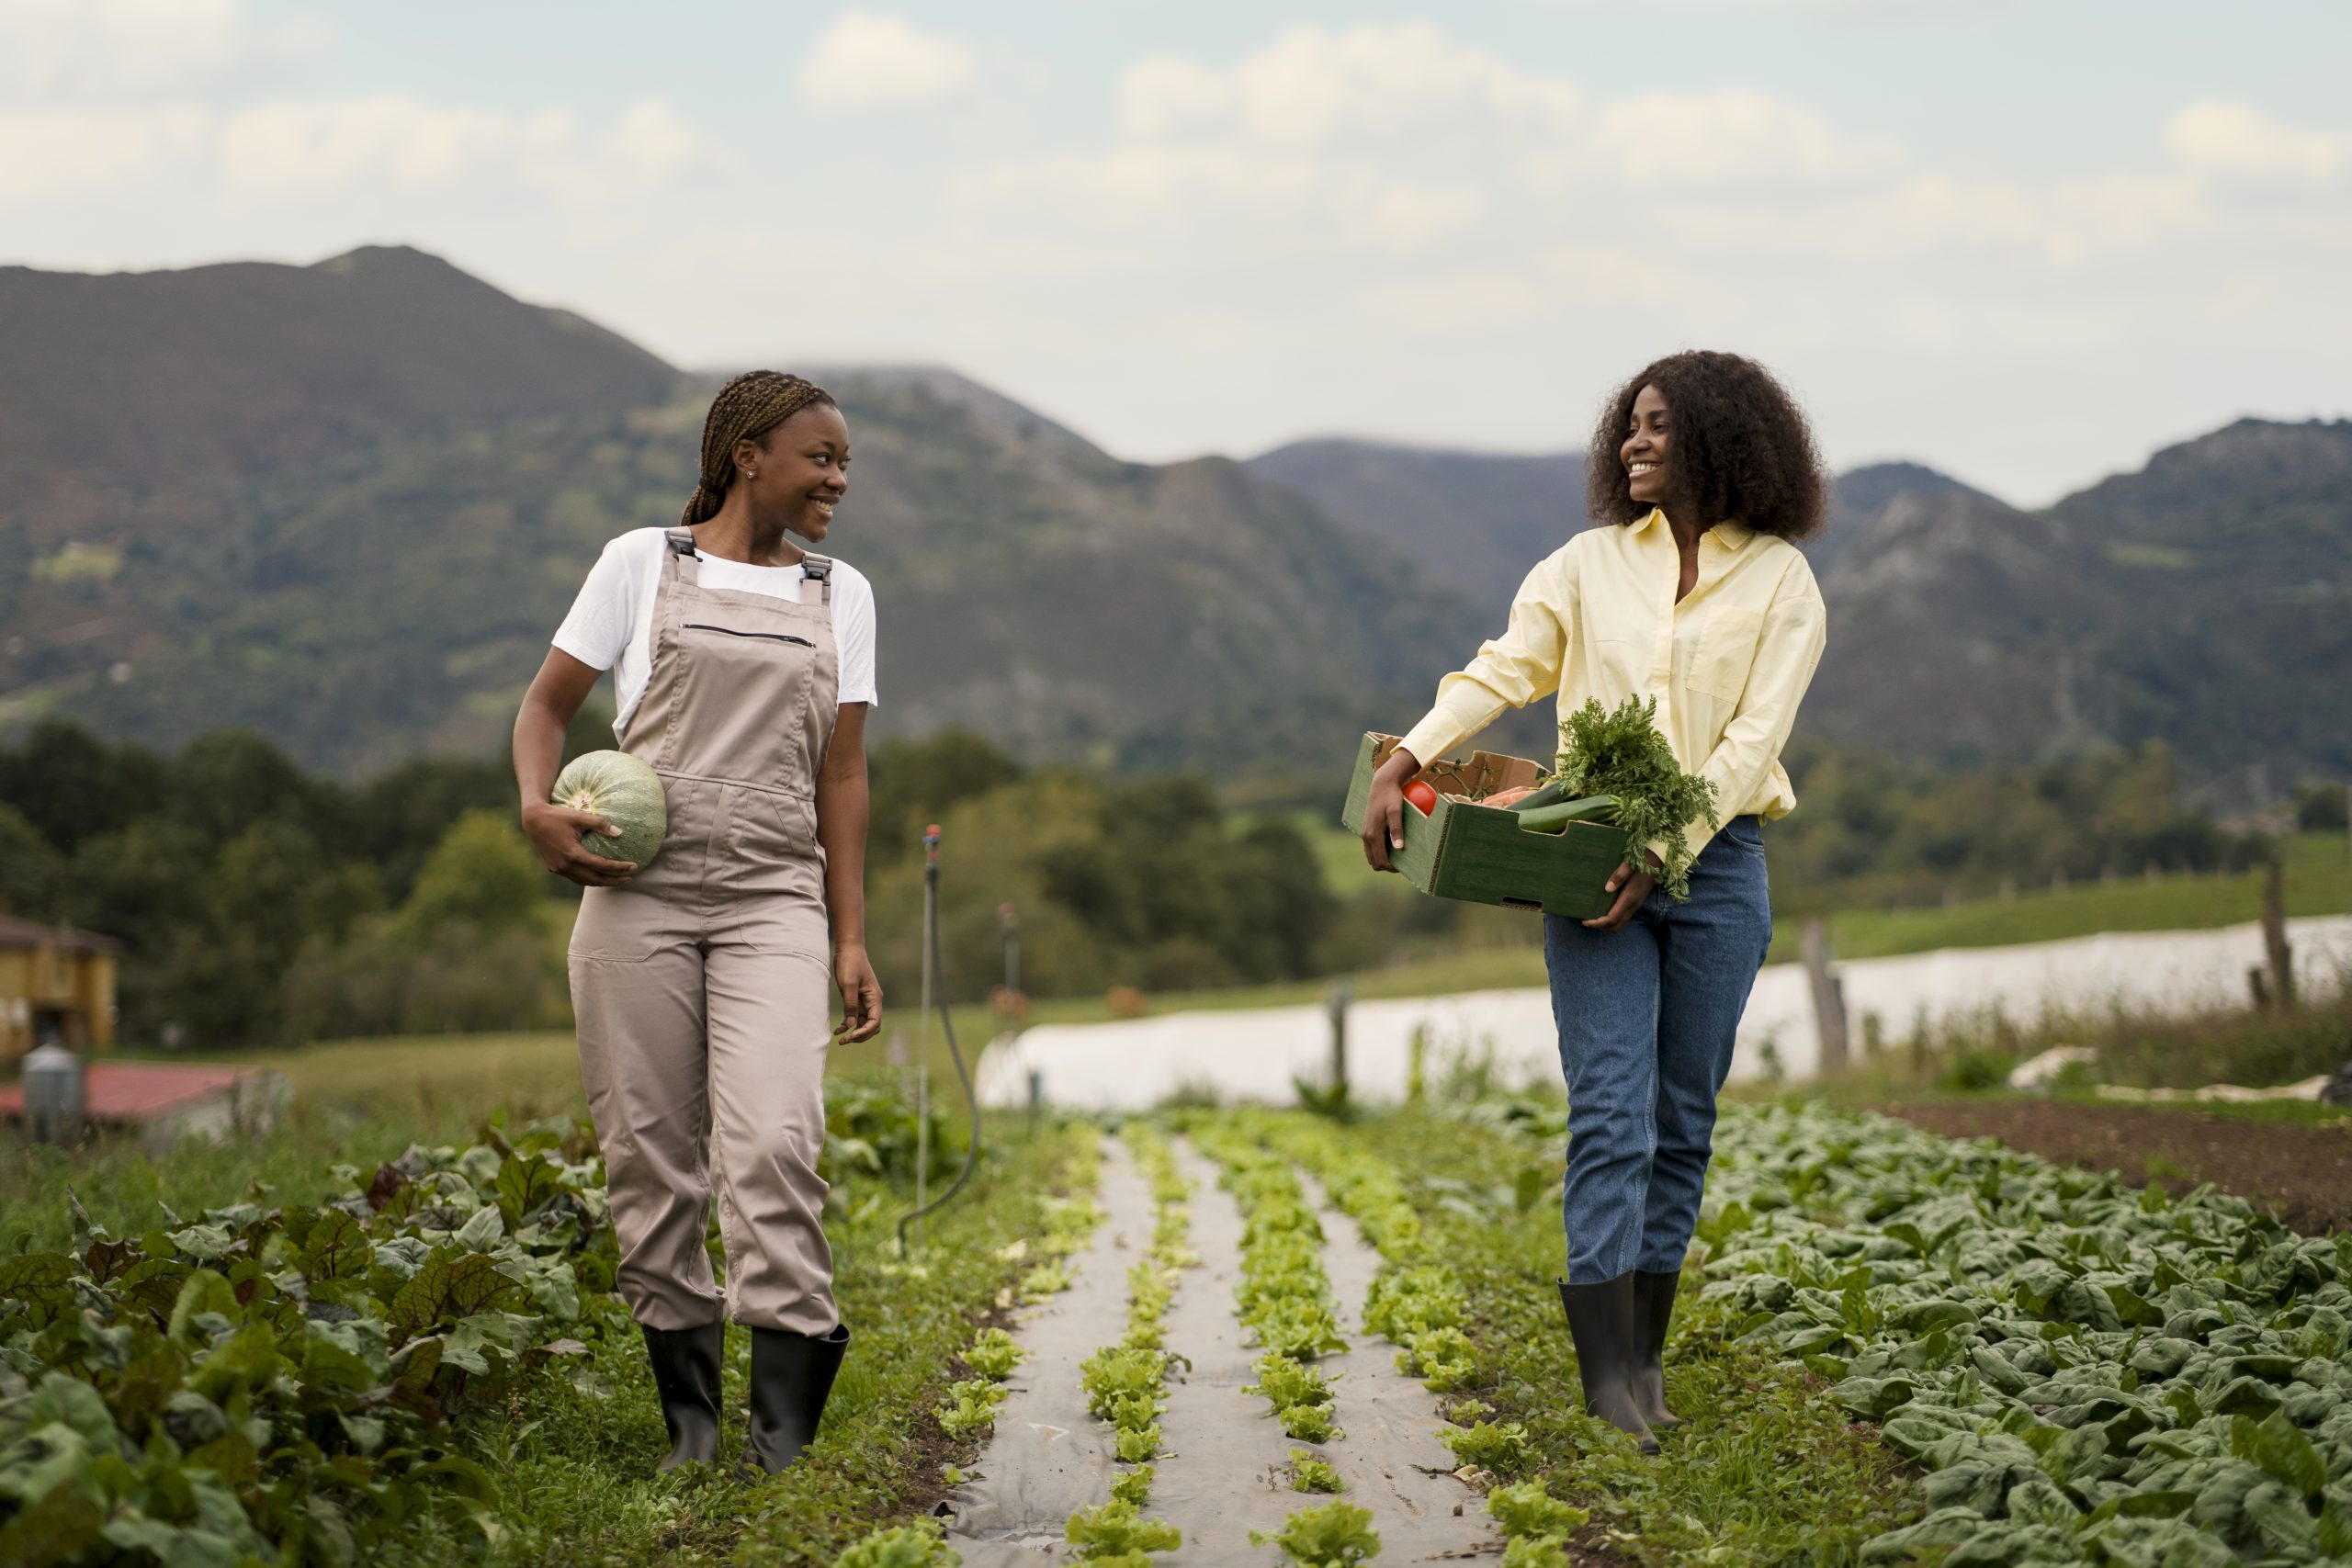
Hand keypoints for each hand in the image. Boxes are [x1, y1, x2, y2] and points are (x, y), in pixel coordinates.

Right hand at [521, 802, 636, 886]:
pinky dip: (588, 878)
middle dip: (614, 880)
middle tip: (629, 877)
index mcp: (572, 854)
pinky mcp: (554, 868)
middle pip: (595, 879)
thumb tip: (620, 832)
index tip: (633, 866)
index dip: (619, 868)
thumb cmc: (558, 816)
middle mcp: (565, 865)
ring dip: (601, 882)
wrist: (533, 820)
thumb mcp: (580, 816)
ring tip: (617, 879)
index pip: (602, 865)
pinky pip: (575, 878)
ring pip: (584, 881)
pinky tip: (598, 875)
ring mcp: (558, 869)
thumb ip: (600, 824)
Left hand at [833, 945, 883, 1042]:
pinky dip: (848, 1025)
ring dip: (854, 1032)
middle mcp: (872, 1002)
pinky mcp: (856, 999)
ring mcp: (864, 1001)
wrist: (848, 949)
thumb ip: (850, 1004)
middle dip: (861, 1036)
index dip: (865, 1032)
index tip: (851, 1037)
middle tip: (845, 1041)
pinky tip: (838, 1030)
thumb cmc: (850, 963)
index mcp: (875, 998)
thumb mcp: (849, 983)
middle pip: (872, 1026)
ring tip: (840, 1039)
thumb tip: (851, 1025)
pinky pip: (855, 1017)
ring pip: (863, 1024)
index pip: (875, 1022)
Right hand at [1359, 748, 1421, 872]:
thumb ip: (1397, 829)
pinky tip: (1393, 846)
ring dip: (1383, 860)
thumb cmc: (1391, 797)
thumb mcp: (1396, 811)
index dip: (1392, 867)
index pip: (1380, 860)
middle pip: (1374, 863)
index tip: (1405, 865)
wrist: (1381, 784)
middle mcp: (1366, 836)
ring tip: (1399, 856)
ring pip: (1371, 857)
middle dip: (1387, 866)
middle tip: (1403, 862)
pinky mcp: (1367, 830)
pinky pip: (1372, 849)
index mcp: (1372, 834)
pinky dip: (1380, 852)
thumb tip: (1399, 848)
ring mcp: (1365, 834)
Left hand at [1581, 852, 1662, 931]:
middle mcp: (1633, 905)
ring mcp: (1635, 905)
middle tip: (1586, 920)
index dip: (1597, 923)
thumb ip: (1619, 875)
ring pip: (1619, 923)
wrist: (1658, 859)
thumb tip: (1606, 888)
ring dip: (1605, 924)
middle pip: (1615, 926)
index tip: (1585, 920)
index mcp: (1630, 897)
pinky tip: (1602, 909)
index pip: (1612, 919)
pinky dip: (1611, 918)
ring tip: (1592, 916)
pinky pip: (1622, 917)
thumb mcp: (1630, 864)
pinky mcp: (1635, 902)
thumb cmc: (1642, 859)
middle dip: (1600, 927)